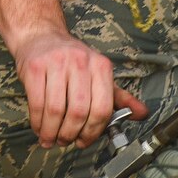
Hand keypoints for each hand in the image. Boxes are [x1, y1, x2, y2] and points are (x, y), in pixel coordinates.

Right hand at [11, 28, 145, 148]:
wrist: (41, 36)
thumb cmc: (71, 60)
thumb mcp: (98, 74)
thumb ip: (119, 96)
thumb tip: (142, 114)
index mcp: (100, 65)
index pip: (102, 108)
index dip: (93, 131)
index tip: (84, 141)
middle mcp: (81, 61)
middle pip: (78, 111)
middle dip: (71, 134)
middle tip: (66, 141)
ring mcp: (56, 62)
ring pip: (56, 110)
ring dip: (52, 131)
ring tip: (51, 138)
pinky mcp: (35, 67)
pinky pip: (37, 103)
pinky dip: (38, 122)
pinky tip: (39, 127)